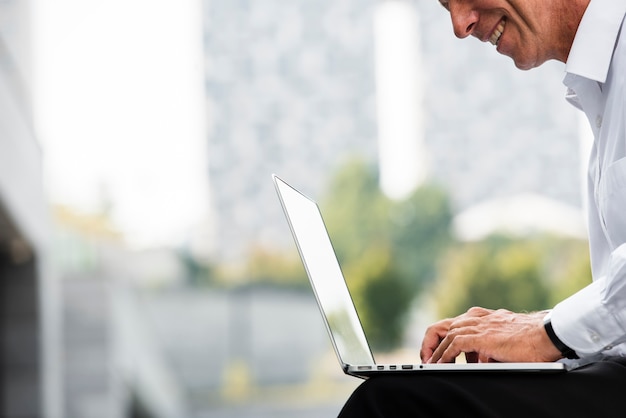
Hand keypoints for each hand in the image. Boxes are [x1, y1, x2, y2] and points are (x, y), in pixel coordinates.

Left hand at [420, 307, 562, 363]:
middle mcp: (476, 317)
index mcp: (481, 317)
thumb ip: (487, 347)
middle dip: (430, 343)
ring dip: (435, 351)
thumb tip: (478, 360)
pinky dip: (445, 355)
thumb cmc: (531, 340)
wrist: (546, 334)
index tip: (438, 354)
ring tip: (430, 364)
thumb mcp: (502, 341)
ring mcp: (477, 325)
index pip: (452, 325)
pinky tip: (442, 364)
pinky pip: (454, 344)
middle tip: (427, 359)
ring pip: (445, 334)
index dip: (441, 340)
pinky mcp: (480, 336)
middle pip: (442, 325)